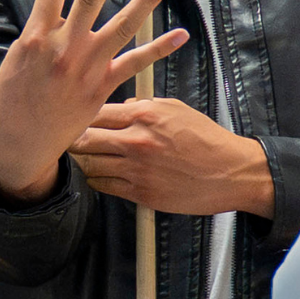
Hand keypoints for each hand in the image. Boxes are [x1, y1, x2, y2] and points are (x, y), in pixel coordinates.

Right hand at [0, 0, 186, 202]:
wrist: (19, 145)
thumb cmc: (12, 100)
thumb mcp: (16, 60)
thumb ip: (39, 32)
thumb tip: (53, 8)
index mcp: (37, 37)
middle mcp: (64, 48)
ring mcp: (87, 67)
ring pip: (123, 23)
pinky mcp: (102, 87)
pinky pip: (136, 64)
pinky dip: (159, 49)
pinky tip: (181, 34)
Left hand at [72, 98, 273, 216]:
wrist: (231, 172)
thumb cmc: (205, 139)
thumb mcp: (176, 109)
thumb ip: (143, 105)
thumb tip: (120, 106)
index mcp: (144, 114)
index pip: (95, 112)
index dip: (80, 115)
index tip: (75, 119)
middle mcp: (137, 141)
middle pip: (83, 139)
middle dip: (73, 139)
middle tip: (69, 140)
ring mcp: (137, 169)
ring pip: (89, 166)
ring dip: (84, 162)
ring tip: (85, 159)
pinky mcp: (141, 193)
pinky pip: (103, 186)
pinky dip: (98, 180)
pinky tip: (102, 175)